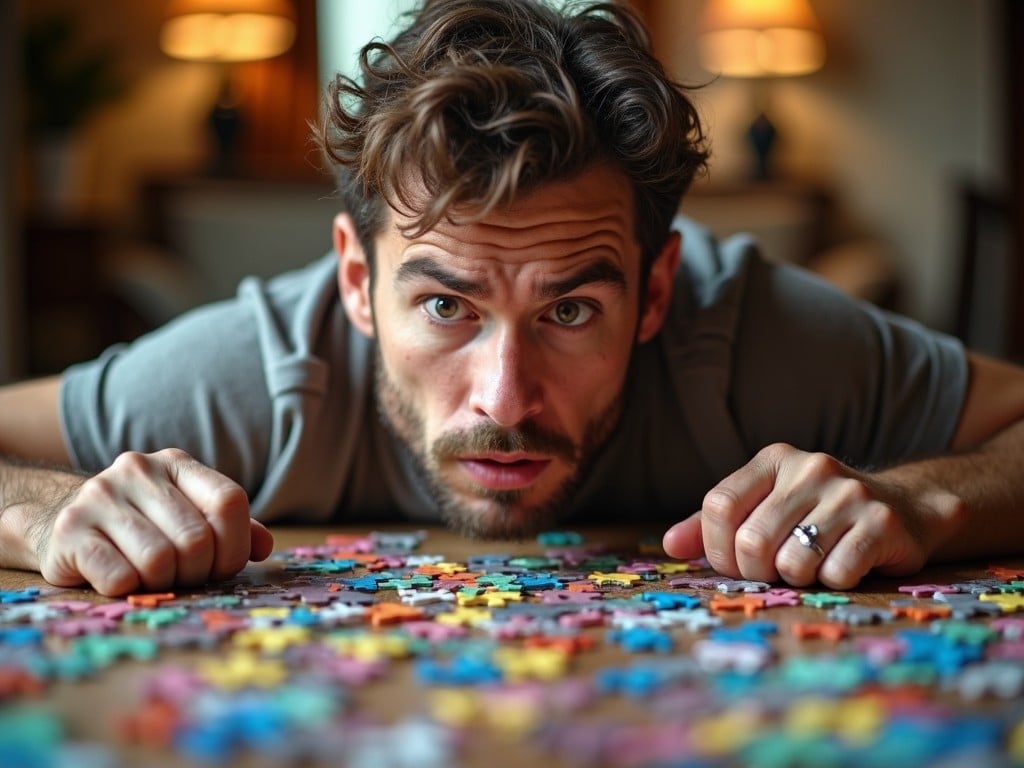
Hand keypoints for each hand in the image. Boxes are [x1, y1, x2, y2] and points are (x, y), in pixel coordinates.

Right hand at [36, 449, 273, 596]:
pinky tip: (120, 581)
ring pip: (159, 560)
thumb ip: (232, 529)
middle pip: (196, 539)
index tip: (223, 566)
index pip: (229, 501)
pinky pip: (120, 578)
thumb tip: (264, 547)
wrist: (61, 525)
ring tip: (151, 578)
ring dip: (162, 583)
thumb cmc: (141, 528)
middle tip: (182, 577)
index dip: (235, 545)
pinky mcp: (69, 531)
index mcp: (176, 463)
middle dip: (197, 572)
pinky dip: (129, 590)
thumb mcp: (188, 517)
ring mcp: (99, 496)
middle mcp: (138, 470)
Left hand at [662, 443, 941, 588]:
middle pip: (751, 540)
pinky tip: (842, 566)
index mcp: (773, 460)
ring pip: (792, 561)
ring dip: (796, 578)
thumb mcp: (763, 508)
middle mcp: (811, 468)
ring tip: (810, 565)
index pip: (718, 506)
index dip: (717, 546)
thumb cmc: (816, 515)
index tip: (733, 562)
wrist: (904, 508)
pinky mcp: (882, 524)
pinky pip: (836, 573)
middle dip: (755, 571)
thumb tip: (669, 546)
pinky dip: (832, 582)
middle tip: (772, 572)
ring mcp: (849, 494)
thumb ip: (712, 525)